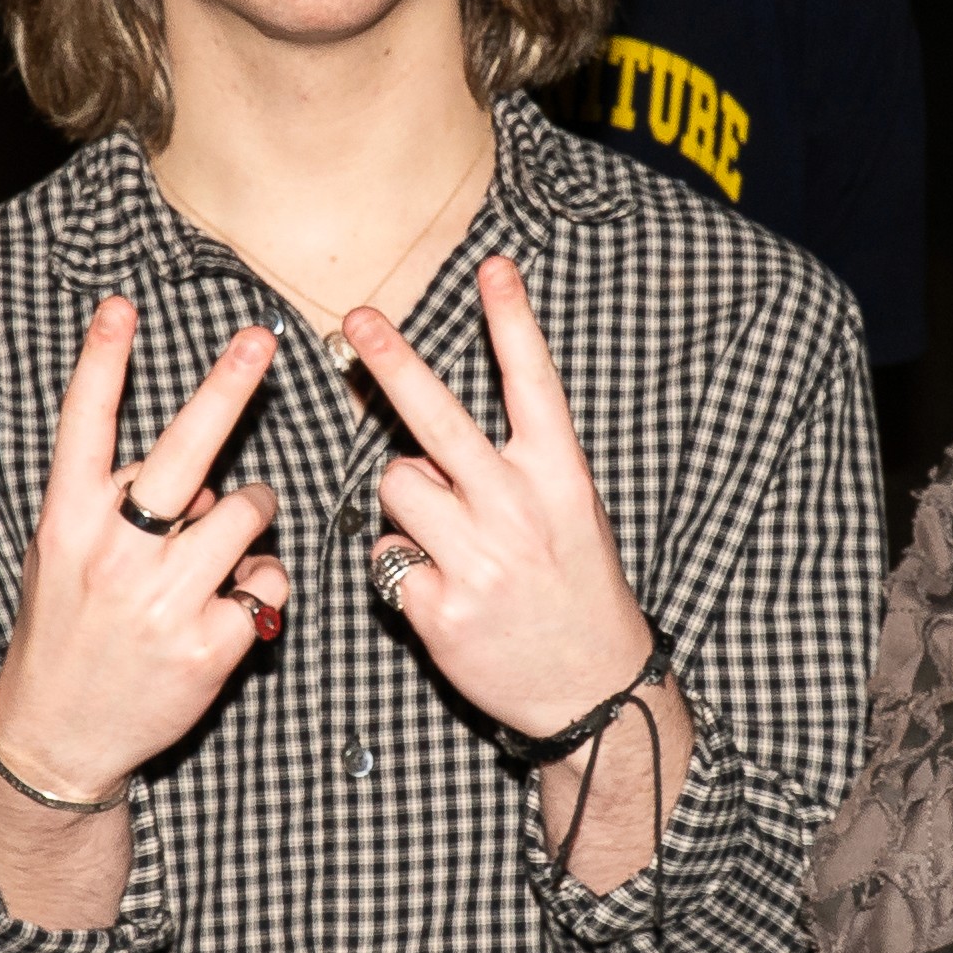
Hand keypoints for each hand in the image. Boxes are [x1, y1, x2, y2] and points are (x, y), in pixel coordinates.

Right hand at [0, 300, 291, 799]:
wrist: (59, 734)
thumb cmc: (68, 626)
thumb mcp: (62, 554)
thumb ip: (115, 505)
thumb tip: (194, 474)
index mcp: (68, 521)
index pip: (85, 425)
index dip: (102, 360)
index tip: (120, 304)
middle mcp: (115, 554)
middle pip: (184, 453)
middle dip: (227, 387)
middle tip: (261, 339)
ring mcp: (163, 600)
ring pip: (248, 515)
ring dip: (255, 513)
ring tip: (229, 541)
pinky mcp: (209, 645)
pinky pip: (268, 583)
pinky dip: (260, 587)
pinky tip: (229, 608)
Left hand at [340, 260, 652, 741]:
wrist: (593, 687)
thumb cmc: (573, 584)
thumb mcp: (569, 511)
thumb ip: (509, 470)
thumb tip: (426, 443)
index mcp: (559, 476)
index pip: (532, 383)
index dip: (511, 321)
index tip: (493, 266)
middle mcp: (519, 508)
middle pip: (439, 419)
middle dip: (394, 362)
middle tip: (359, 319)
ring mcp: (479, 559)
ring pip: (395, 485)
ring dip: (403, 501)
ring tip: (443, 535)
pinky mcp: (439, 608)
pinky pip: (384, 556)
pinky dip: (398, 566)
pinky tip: (438, 589)